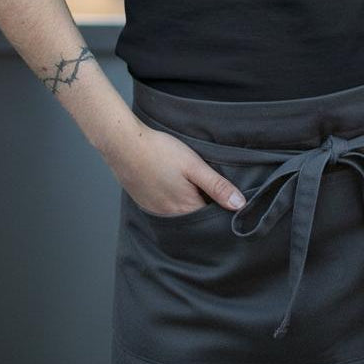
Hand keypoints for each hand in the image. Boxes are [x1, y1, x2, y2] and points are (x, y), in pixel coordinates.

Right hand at [103, 123, 245, 215]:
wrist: (124, 145)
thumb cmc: (160, 152)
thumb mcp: (194, 165)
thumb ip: (217, 186)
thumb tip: (240, 204)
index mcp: (186, 208)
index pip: (210, 219)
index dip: (221, 209)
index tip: (228, 197)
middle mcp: (170, 216)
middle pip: (195, 218)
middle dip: (205, 207)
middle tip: (212, 190)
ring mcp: (155, 211)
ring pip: (180, 214)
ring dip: (189, 204)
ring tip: (193, 186)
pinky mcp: (145, 203)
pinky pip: (165, 209)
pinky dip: (173, 201)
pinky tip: (175, 186)